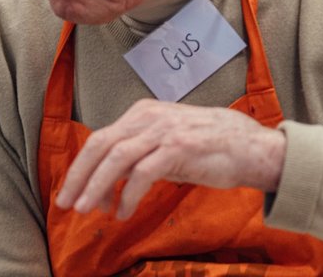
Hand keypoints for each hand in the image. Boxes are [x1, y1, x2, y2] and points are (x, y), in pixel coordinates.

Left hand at [54, 99, 286, 219]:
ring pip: (116, 158)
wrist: (255, 149)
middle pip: (101, 144)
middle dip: (79, 176)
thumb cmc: (215, 147)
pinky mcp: (179, 147)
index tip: (74, 190)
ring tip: (87, 209)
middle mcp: (152, 116)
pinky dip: (128, 196)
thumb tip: (108, 177)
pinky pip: (142, 174)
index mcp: (146, 112)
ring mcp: (166, 130)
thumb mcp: (171, 142)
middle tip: (67, 202)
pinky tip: (124, 211)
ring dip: (96, 187)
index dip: (83, 167)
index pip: (102, 137)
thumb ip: (141, 152)